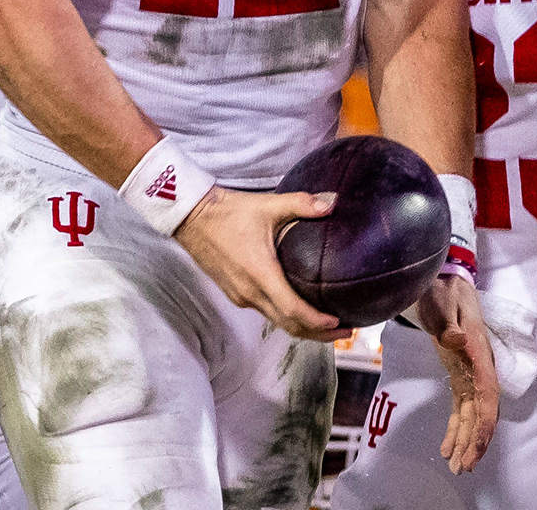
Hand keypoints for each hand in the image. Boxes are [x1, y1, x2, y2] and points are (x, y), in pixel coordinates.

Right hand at [172, 186, 342, 340]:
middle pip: (288, 324)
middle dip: (318, 333)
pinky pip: (265, 312)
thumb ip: (302, 203)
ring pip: (276, 321)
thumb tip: (332, 204)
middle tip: (345, 332)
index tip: (339, 323)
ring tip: (328, 326)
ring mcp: (240, 295)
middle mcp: (249, 291)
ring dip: (302, 327)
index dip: (317, 321)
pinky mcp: (234, 293)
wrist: (191, 217)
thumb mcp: (268, 204)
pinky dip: (286, 317)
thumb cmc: (228, 212)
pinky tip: (299, 309)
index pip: (292, 309)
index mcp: (260, 273)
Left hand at [413, 274, 500, 471]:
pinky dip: (456, 427)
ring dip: (465, 439)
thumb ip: (447, 323)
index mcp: (478, 352)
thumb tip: (457, 341)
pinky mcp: (460, 374)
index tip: (475, 447)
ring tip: (455, 465)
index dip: (484, 424)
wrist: (443, 281)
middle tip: (462, 467)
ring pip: (473, 413)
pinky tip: (446, 447)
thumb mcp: (440, 303)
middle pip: (482, 411)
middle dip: (474, 441)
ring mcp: (471, 371)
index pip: (487, 395)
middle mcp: (479, 366)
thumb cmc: (440, 291)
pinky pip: (462, 407)